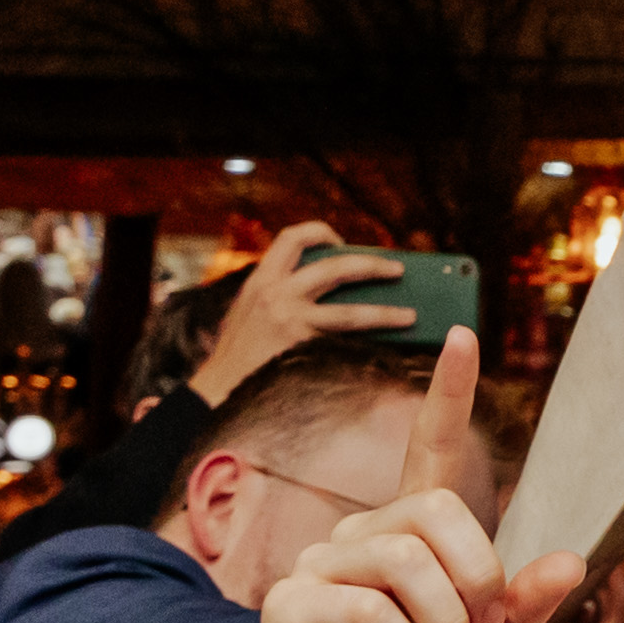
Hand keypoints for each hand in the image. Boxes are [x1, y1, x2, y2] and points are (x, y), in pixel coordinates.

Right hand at [197, 224, 410, 403]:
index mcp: (261, 280)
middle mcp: (276, 294)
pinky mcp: (300, 350)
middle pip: (336, 266)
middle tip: (396, 269)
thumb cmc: (236, 354)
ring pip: (351, 312)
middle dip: (372, 265)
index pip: (291, 238)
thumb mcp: (248, 311)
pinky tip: (385, 350)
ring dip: (385, 314)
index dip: (321, 232)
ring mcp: (290, 322)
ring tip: (410, 315)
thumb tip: (323, 285)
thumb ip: (276, 293)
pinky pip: (343, 346)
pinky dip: (366, 346)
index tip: (342, 242)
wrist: (213, 390)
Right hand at [256, 335, 584, 622]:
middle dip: (478, 580)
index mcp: (411, 539)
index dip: (447, 395)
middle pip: (438, 512)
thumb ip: (524, 607)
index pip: (430, 453)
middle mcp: (359, 538)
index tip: (463, 336)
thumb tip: (570, 558)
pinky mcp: (288, 609)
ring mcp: (316, 568)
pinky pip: (367, 606)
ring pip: (404, 561)